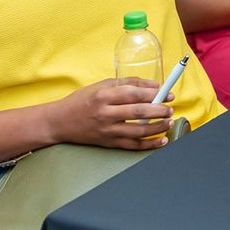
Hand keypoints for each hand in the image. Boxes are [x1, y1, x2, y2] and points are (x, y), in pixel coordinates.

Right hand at [49, 79, 174, 149]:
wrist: (60, 122)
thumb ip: (128, 83)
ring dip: (157, 127)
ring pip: (138, 131)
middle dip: (159, 110)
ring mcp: (107, 130)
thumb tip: (154, 85)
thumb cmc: (82, 100)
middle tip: (170, 108)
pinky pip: (132, 145)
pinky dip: (149, 144)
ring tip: (169, 122)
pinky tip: (161, 141)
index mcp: (104, 95)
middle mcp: (105, 113)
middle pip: (138, 112)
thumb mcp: (102, 85)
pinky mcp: (108, 143)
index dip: (153, 93)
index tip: (167, 93)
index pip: (134, 93)